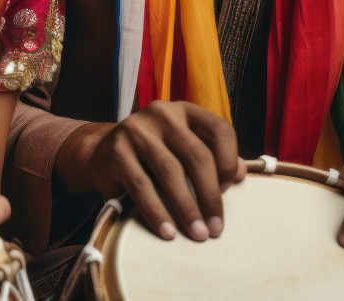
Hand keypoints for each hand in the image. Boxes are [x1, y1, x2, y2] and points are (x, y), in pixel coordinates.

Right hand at [75, 100, 245, 241]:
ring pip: (170, 172)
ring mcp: (137, 130)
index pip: (220, 130)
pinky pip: (141, 186)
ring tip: (197, 233)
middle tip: (215, 228)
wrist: (103, 152)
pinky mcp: (117, 150)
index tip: (227, 190)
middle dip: (211, 196)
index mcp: (185, 110)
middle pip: (197, 155)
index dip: (228, 162)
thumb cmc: (153, 154)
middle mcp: (162, 114)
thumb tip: (240, 173)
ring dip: (187, 208)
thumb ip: (212, 157)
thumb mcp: (183, 149)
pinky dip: (157, 212)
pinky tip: (168, 231)